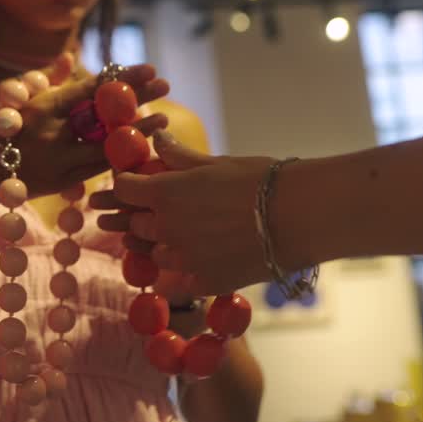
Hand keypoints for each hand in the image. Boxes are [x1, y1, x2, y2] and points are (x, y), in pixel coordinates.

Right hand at [0, 55, 171, 201]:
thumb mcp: (9, 94)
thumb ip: (45, 78)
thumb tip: (71, 56)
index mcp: (40, 107)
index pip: (90, 89)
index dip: (122, 79)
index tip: (148, 68)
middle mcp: (52, 134)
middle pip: (105, 114)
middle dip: (138, 98)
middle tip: (165, 84)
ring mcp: (59, 161)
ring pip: (107, 145)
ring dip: (137, 132)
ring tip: (164, 119)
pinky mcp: (62, 182)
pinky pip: (98, 168)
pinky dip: (120, 156)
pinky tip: (140, 146)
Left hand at [90, 131, 288, 294]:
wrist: (299, 217)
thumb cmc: (261, 180)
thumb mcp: (217, 163)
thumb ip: (180, 156)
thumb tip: (157, 138)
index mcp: (164, 193)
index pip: (123, 188)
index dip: (127, 184)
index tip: (135, 184)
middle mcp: (166, 228)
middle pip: (135, 224)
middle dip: (144, 216)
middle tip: (164, 211)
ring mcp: (182, 259)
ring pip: (156, 255)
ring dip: (164, 245)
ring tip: (190, 237)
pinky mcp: (202, 283)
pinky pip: (179, 282)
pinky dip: (184, 274)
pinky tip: (201, 264)